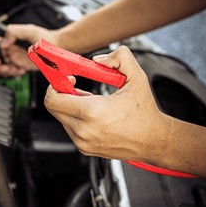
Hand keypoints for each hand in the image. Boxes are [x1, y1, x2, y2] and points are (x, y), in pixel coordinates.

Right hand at [0, 24, 59, 76]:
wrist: (55, 48)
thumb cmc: (43, 37)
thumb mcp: (29, 30)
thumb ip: (13, 31)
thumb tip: (2, 42)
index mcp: (6, 39)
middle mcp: (7, 48)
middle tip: (5, 68)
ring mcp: (12, 58)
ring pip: (0, 68)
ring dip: (6, 71)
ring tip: (16, 69)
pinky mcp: (18, 65)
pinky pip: (11, 72)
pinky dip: (14, 73)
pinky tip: (22, 69)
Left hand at [44, 46, 170, 163]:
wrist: (152, 140)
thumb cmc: (144, 112)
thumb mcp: (136, 78)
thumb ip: (119, 58)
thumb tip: (98, 60)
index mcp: (92, 112)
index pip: (52, 99)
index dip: (56, 85)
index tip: (68, 79)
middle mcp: (84, 130)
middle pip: (53, 108)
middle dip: (62, 94)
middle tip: (77, 87)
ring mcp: (82, 142)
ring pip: (61, 118)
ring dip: (70, 107)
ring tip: (92, 103)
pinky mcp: (84, 148)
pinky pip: (70, 128)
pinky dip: (76, 118)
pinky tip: (94, 115)